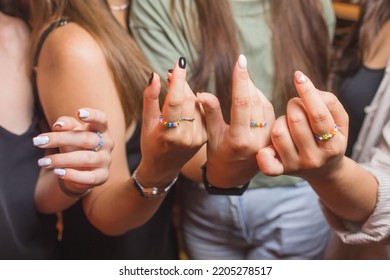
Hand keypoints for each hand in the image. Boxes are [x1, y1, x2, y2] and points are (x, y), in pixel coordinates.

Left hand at [33, 108, 112, 193]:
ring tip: (44, 161)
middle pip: (86, 138)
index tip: (79, 113)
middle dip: (61, 139)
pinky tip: (58, 172)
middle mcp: (107, 143)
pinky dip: (72, 175)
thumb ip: (66, 124)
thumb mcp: (70, 132)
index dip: (92, 115)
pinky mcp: (103, 176)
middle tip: (39, 141)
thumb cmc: (75, 145)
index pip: (101, 119)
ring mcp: (106, 160)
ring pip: (86, 158)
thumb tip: (58, 125)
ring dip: (62, 159)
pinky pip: (89, 177)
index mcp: (101, 129)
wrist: (78, 170)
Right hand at [137, 57, 206, 186]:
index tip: (179, 62)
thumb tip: (153, 75)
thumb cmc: (150, 143)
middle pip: (188, 100)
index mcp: (167, 133)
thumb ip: (149, 98)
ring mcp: (198, 138)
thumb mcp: (145, 122)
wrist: (163, 167)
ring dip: (189, 93)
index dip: (178, 80)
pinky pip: (203, 113)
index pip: (175, 101)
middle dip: (181, 84)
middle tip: (173, 75)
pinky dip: (196, 104)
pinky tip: (188, 103)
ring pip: (198, 104)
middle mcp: (185, 137)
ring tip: (178, 90)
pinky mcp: (205, 138)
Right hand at [198, 54, 274, 186]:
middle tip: (240, 67)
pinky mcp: (274, 138)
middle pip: (255, 101)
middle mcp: (257, 140)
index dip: (241, 80)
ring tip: (244, 81)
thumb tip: (202, 92)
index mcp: (238, 140)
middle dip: (247, 81)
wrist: (232, 176)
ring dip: (255, 89)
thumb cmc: (217, 155)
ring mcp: (268, 140)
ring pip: (265, 105)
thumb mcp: (210, 135)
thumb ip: (210, 113)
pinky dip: (261, 99)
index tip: (240, 61)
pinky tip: (252, 94)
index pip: (242, 103)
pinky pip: (270, 112)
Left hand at [257, 71, 348, 182]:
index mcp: (332, 145)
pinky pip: (266, 161)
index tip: (298, 76)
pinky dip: (264, 153)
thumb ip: (330, 102)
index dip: (307, 92)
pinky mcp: (280, 171)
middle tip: (296, 107)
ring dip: (281, 120)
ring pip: (279, 132)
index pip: (318, 114)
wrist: (324, 171)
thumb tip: (309, 90)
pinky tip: (267, 147)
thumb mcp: (340, 122)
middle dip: (294, 106)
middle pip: (296, 120)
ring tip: (288, 123)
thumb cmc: (330, 137)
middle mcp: (314, 158)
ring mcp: (295, 165)